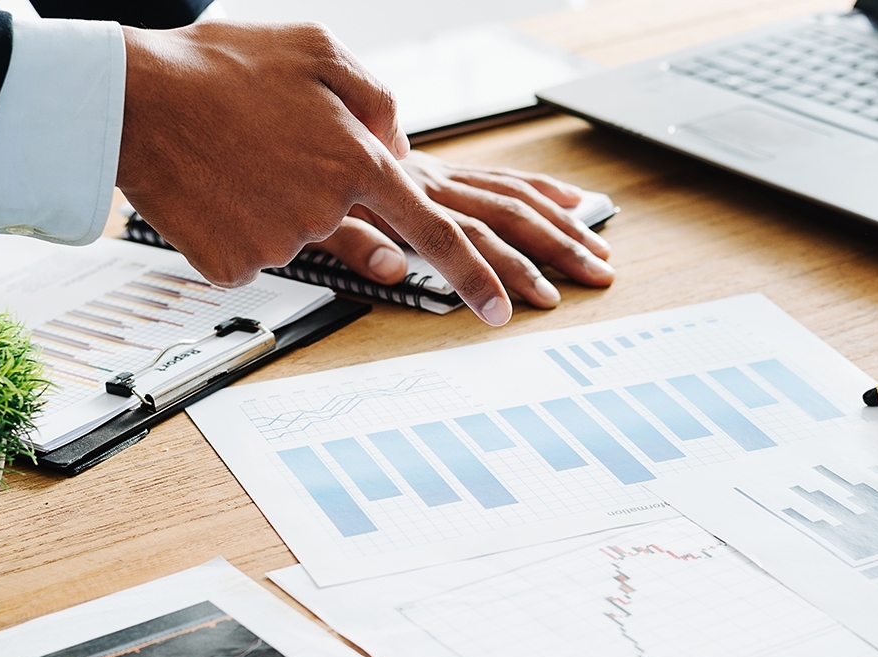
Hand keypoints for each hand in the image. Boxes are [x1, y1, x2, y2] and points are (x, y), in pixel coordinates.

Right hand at [114, 21, 511, 324]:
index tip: (500, 310)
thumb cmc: (221, 67)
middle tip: (262, 141)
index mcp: (358, 159)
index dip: (473, 273)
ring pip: (292, 231)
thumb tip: (397, 144)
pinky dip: (233, 222)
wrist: (131, 101)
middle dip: (310, 181)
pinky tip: (210, 185)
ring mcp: (278, 243)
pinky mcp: (234, 266)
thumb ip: (375, 99)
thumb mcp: (318, 50)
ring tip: (231, 153)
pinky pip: (250, 250)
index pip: (436, 229)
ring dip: (269, 198)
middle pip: (340, 212)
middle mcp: (325, 208)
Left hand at [308, 152, 613, 308]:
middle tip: (592, 279)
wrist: (281, 123)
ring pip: (511, 196)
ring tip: (597, 252)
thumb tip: (393, 268)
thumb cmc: (289, 171)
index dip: (483, 276)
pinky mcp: (440, 169)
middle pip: (502, 214)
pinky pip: (500, 177)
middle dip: (553, 249)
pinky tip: (573, 202)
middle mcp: (425, 179)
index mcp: (394, 193)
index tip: (510, 312)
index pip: (452, 238)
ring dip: (559, 225)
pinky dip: (541, 189)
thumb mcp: (306, 218)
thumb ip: (349, 242)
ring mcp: (437, 173)